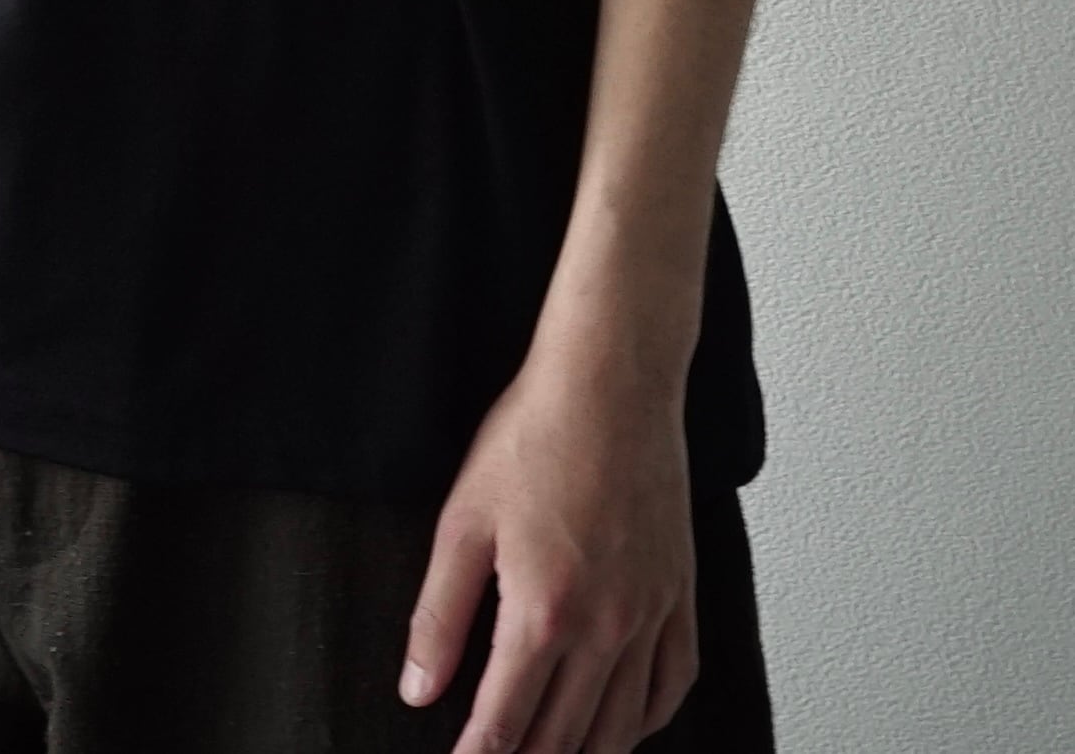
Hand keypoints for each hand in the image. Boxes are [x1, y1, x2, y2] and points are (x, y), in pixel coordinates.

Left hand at [397, 349, 699, 751]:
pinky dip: (647, 721)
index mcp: (544, 613)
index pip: (506, 724)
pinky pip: (675, 683)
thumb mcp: (463, 521)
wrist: (611, 382)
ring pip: (621, 727)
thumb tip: (418, 688)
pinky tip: (623, 727)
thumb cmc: (536, 437)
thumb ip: (439, 615)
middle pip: (565, 738)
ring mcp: (652, 614)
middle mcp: (606, 628)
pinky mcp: (681, 593)